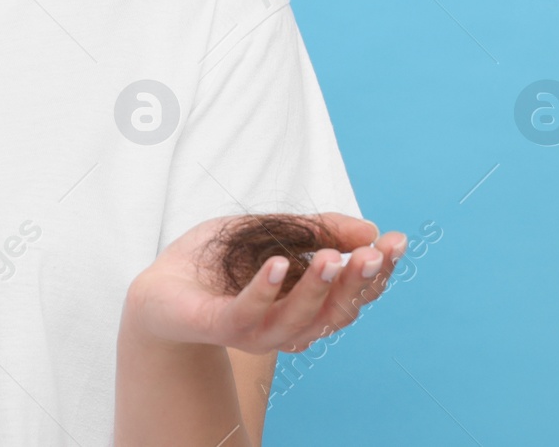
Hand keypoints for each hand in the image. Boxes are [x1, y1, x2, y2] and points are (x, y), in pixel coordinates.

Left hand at [124, 212, 405, 354]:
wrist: (161, 289)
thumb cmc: (222, 261)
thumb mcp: (274, 232)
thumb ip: (319, 230)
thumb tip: (370, 229)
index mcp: (309, 304)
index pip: (356, 293)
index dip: (379, 271)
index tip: (396, 242)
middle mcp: (291, 325)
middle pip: (338, 310)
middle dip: (359, 281)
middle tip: (374, 253)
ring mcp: (258, 331)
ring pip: (300, 317)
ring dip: (317, 287)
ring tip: (330, 256)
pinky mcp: (222, 326)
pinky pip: (248, 312)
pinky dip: (265, 289)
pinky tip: (277, 264)